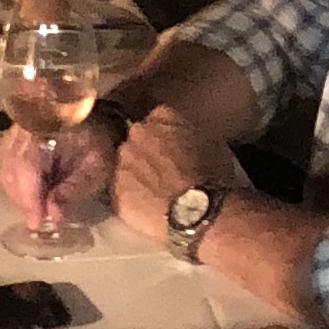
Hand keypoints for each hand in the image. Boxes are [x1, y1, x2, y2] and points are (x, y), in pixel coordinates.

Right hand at [0, 110, 118, 234]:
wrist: (90, 112)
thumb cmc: (97, 138)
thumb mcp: (95, 165)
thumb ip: (74, 190)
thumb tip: (53, 215)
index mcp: (43, 130)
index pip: (26, 168)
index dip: (29, 199)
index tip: (36, 223)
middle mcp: (21, 130)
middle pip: (11, 172)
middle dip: (24, 201)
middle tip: (38, 220)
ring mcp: (13, 133)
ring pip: (5, 170)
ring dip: (19, 194)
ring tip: (36, 209)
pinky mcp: (11, 138)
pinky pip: (6, 165)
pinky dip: (17, 184)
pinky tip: (31, 194)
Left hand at [108, 101, 241, 247]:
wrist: (201, 211)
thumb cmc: (214, 176)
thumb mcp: (210, 142)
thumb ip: (186, 134)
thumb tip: (182, 141)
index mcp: (161, 116)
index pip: (156, 119)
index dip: (163, 137)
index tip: (170, 149)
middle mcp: (136, 134)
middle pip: (135, 140)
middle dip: (144, 153)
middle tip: (160, 172)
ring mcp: (122, 162)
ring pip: (123, 166)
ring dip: (134, 175)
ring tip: (152, 193)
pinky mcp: (115, 191)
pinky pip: (119, 191)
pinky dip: (129, 198)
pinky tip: (145, 208)